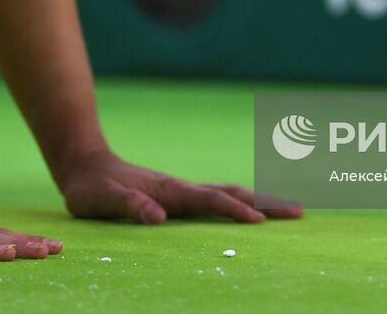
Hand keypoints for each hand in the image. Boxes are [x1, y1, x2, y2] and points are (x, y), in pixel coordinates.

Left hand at [59, 151, 302, 224]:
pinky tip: (250, 209)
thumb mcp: (103, 200)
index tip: (261, 223)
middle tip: (300, 211)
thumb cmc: (92, 187)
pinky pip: (218, 198)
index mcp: (171, 190)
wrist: (86, 164)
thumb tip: (158, 218)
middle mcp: (183, 188)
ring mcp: (183, 190)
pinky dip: (242, 202)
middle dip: (267, 202)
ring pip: (230, 193)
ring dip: (260, 200)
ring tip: (289, 208)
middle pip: (234, 192)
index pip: (212, 201)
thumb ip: (129, 206)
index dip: (236, 211)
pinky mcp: (179, 195)